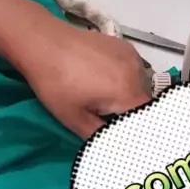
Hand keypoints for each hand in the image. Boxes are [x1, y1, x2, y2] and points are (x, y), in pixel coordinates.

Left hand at [26, 25, 152, 139]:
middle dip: (130, 113)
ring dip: (128, 96)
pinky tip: (103, 79)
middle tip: (106, 116)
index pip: (147, 120)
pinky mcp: (124, 46)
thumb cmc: (55, 83)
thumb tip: (115, 145)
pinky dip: (125, 79)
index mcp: (127, 93)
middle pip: (144, 103)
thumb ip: (100, 136)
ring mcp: (132, 57)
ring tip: (102, 96)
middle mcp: (137, 73)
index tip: (121, 135)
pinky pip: (133, 70)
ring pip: (140, 86)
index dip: (137, 131)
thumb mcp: (74, 120)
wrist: (43, 42)